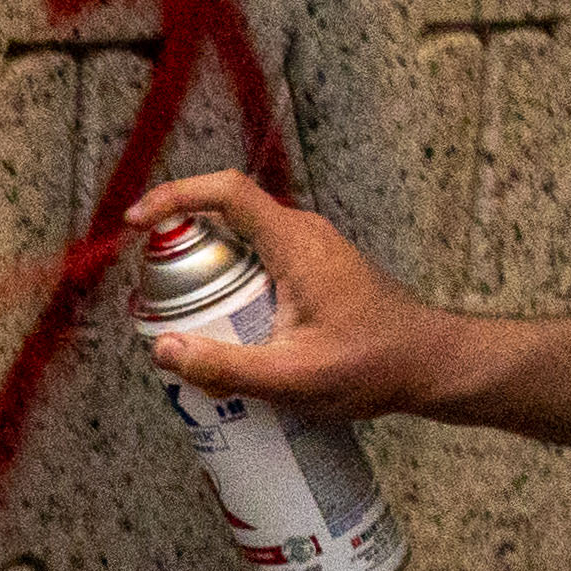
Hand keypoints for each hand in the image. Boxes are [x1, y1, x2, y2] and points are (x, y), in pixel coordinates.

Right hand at [125, 172, 489, 418]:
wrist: (432, 365)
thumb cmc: (374, 366)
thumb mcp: (292, 378)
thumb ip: (225, 366)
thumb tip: (164, 350)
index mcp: (295, 243)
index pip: (226, 192)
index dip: (175, 196)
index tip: (138, 223)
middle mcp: (303, 234)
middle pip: (225, 216)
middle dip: (181, 245)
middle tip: (154, 290)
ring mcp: (312, 250)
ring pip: (242, 241)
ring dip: (207, 268)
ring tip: (184, 315)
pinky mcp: (315, 270)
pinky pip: (260, 261)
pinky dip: (232, 282)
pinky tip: (227, 329)